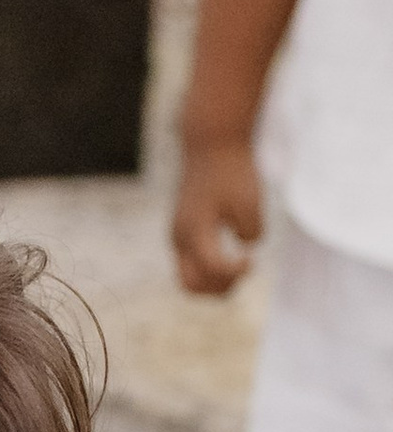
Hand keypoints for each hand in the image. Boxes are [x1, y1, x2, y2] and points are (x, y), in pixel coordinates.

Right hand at [174, 141, 262, 295]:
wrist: (212, 143)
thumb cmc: (233, 170)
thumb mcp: (252, 202)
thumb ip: (251, 232)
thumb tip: (244, 246)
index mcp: (195, 230)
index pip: (213, 269)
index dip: (237, 272)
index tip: (253, 260)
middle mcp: (180, 237)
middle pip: (191, 285)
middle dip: (220, 288)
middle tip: (244, 272)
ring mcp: (177, 235)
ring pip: (189, 276)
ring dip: (214, 281)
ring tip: (239, 267)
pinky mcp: (183, 229)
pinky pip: (191, 263)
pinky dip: (209, 269)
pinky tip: (229, 255)